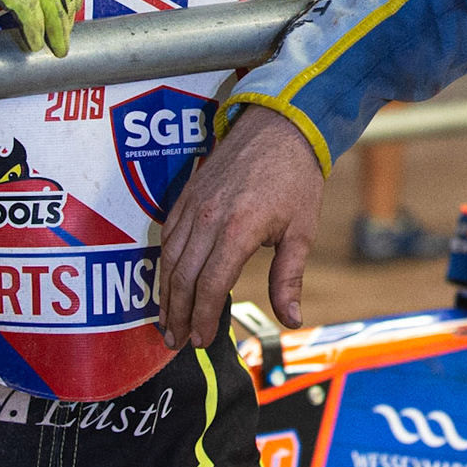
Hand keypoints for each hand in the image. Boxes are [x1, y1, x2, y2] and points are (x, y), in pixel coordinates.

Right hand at [158, 104, 324, 347]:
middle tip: (175, 341)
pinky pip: (167, 234)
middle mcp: (208, 219)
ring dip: (165, 293)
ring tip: (167, 321)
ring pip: (169, 258)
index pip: (209, 286)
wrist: (281, 125)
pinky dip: (164, 263)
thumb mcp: (301, 231)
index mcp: (237, 231)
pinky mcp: (186, 193)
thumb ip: (288, 277)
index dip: (202, 318)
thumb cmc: (296, 177)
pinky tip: (168, 281)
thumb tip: (290, 319)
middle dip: (176, 314)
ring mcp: (193, 204)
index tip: (201, 340)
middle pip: (182, 277)